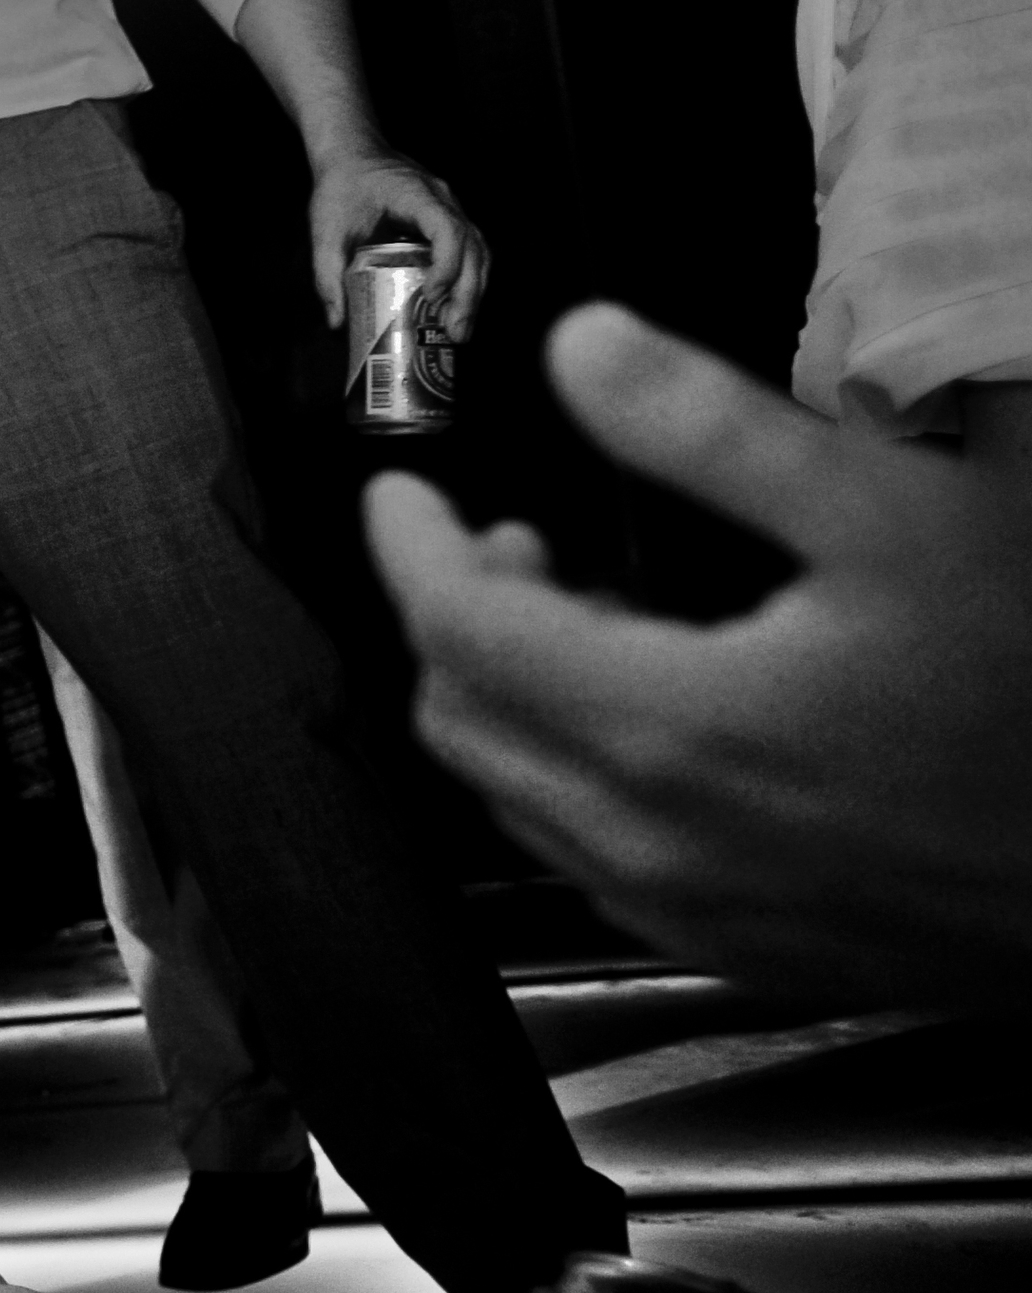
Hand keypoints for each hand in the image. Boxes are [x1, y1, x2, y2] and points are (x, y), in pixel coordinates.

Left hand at [308, 145, 485, 335]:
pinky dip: (466, 281)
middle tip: (456, 333)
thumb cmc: (341, 187)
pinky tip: (454, 310)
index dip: (447, 264)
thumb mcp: (325, 230)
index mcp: (417, 194)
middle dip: (468, 293)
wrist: (352, 155)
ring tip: (459, 330)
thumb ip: (327, 274)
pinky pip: (468, 251)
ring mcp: (450, 209)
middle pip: (472, 246)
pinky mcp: (446, 220)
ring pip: (477, 251)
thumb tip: (337, 322)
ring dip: (473, 291)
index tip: (432, 296)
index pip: (448, 229)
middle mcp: (443, 200)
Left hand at [367, 305, 1031, 1008]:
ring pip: (513, 792)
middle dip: (459, 616)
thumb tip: (579, 347)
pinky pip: (587, 856)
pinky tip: (659, 717)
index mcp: (664, 724)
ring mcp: (685, 906)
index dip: (408, 543)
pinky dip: (573, 773)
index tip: (401, 490)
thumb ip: (712, 431)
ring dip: (514, 696)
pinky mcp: (732, 945)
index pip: (455, 626)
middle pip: (458, 716)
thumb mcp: (892, 515)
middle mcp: (646, 835)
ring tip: (600, 616)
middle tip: (524, 542)